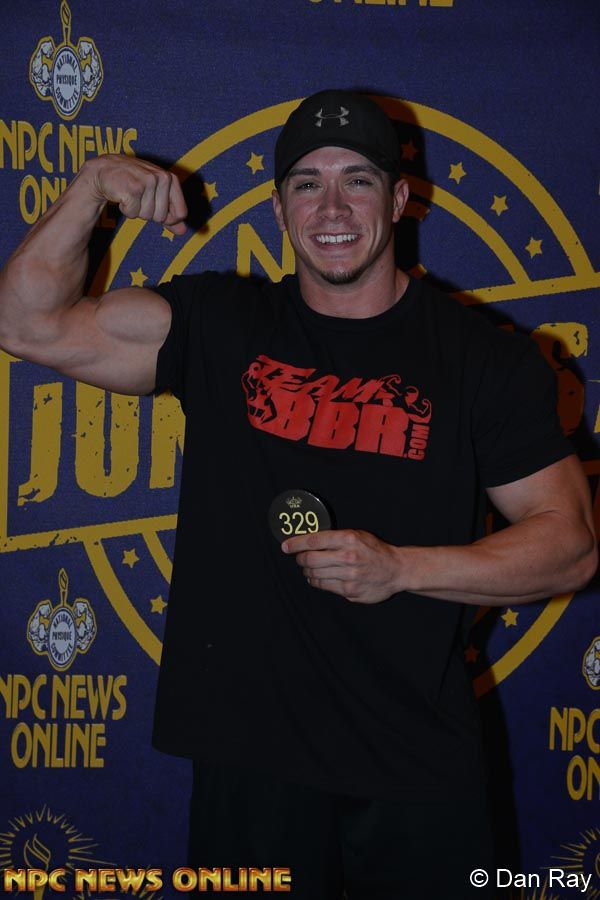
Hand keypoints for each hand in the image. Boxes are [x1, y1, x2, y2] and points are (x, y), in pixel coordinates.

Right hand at [84, 154, 187, 233]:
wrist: (104, 170)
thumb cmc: (132, 182)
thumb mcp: (155, 195)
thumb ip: (170, 213)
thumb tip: (183, 231)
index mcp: (170, 178)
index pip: (181, 213)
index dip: (168, 219)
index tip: (156, 208)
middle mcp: (161, 177)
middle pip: (161, 217)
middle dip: (148, 212)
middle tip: (138, 197)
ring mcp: (147, 181)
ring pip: (147, 216)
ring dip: (135, 210)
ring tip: (130, 194)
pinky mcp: (133, 188)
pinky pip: (133, 213)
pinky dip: (126, 209)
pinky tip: (122, 195)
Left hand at [282, 529, 402, 603]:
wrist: (396, 569)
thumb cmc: (374, 550)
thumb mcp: (357, 536)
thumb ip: (335, 538)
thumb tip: (309, 541)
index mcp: (348, 538)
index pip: (314, 540)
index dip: (295, 543)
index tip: (286, 546)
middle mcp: (348, 556)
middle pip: (310, 559)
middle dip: (300, 559)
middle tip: (300, 558)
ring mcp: (349, 575)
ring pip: (314, 574)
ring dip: (307, 571)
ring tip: (309, 568)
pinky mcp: (350, 591)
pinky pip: (324, 586)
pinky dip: (315, 581)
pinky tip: (317, 578)